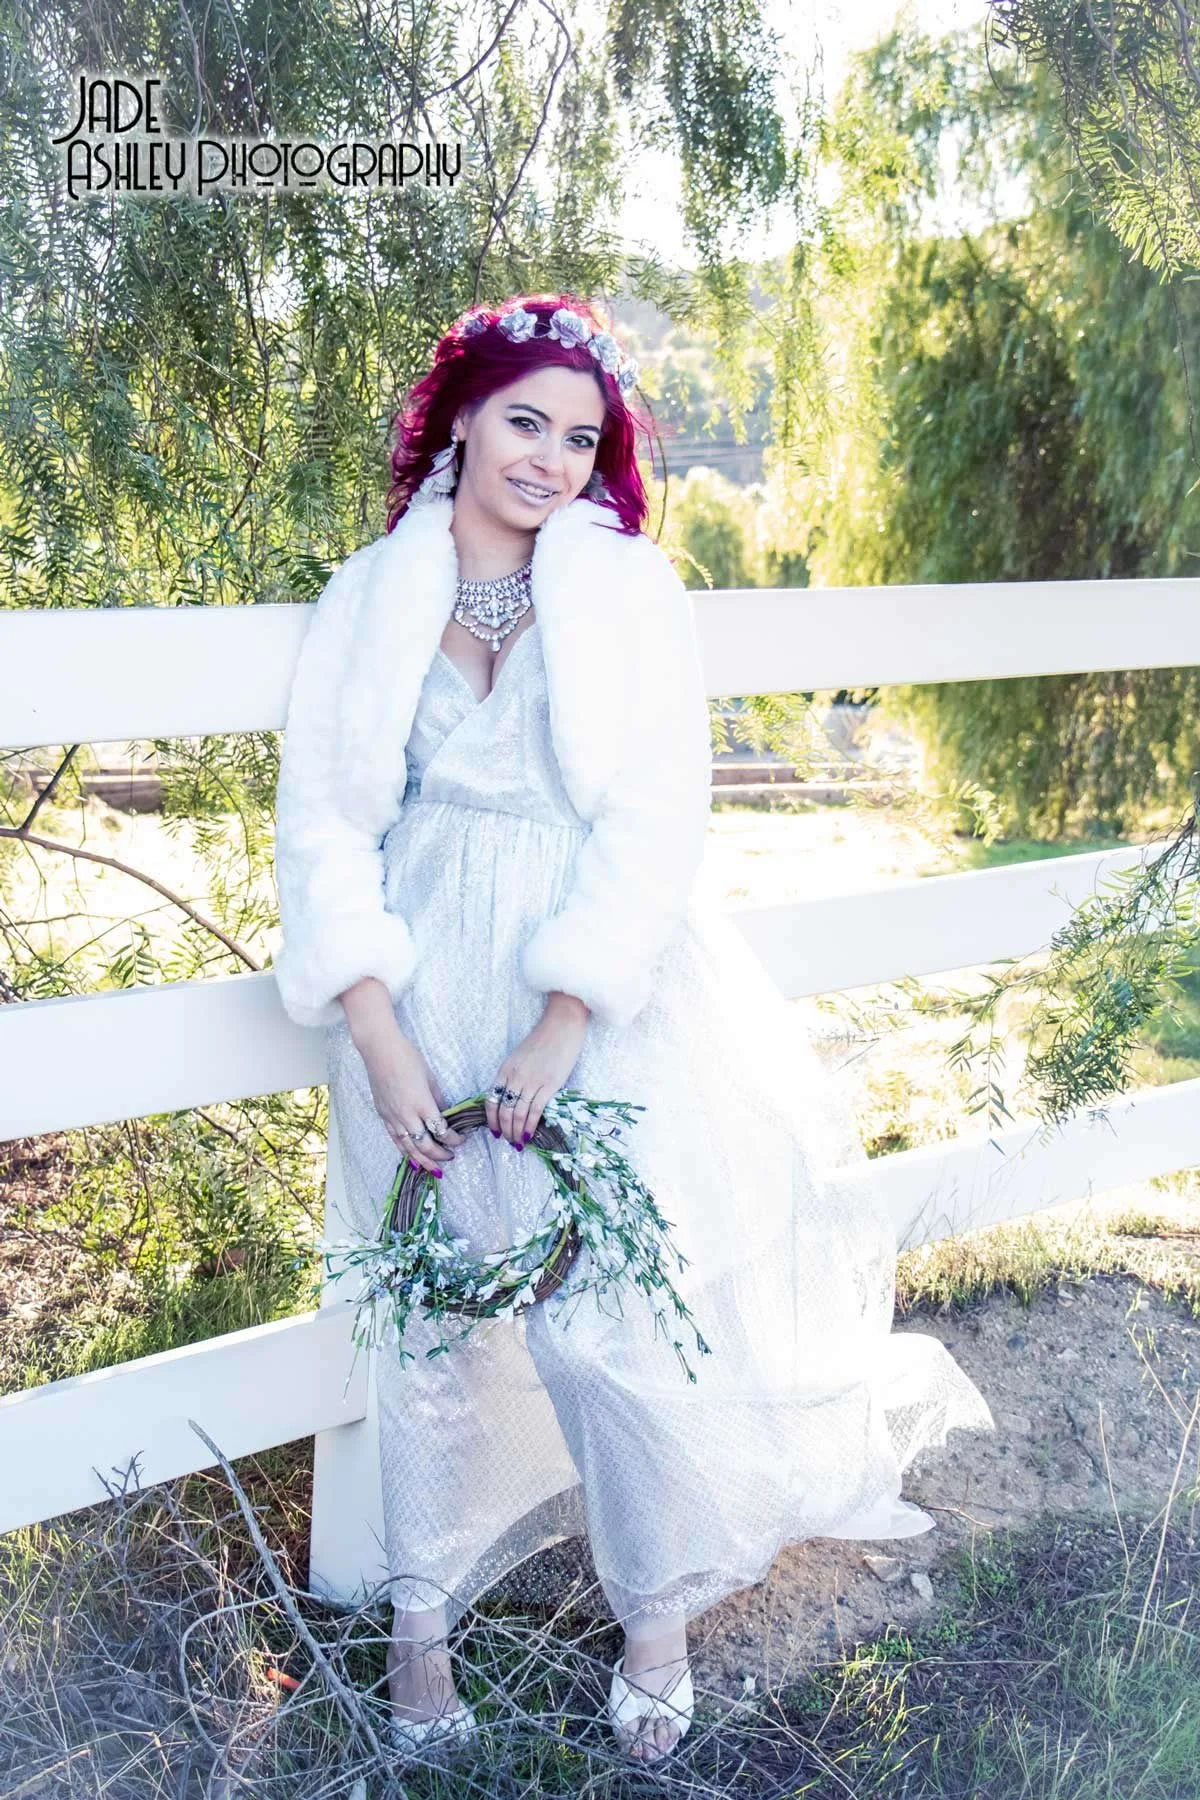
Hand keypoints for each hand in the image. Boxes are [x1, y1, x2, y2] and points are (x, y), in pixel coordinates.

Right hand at [358, 1027, 468, 1174]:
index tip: (461, 1140)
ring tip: (434, 1169)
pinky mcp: (383, 1116)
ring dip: (422, 1160)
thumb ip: (438, 1099)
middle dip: (439, 1155)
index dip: (453, 1139)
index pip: (441, 1130)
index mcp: (422, 1104)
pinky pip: (395, 1140)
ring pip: (408, 1147)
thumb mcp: (430, 1078)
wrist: (380, 1051)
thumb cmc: (408, 1058)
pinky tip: (412, 1159)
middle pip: (425, 1145)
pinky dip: (405, 1152)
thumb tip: (445, 1115)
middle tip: (450, 1158)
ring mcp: (393, 1117)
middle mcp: (407, 1115)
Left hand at [486, 994, 587, 1145]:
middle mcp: (514, 1076)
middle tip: (508, 1140)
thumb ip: (513, 1075)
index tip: (495, 1131)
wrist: (562, 1025)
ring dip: (516, 1131)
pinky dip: (530, 1126)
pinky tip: (529, 1135)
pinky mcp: (549, 1084)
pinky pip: (535, 1111)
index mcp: (505, 1069)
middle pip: (503, 1110)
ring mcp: (531, 1081)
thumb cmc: (542, 1040)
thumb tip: (511, 1098)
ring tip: (518, 1142)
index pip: (491, 1100)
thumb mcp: (519, 1057)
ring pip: (517, 1114)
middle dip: (504, 1129)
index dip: (491, 1119)